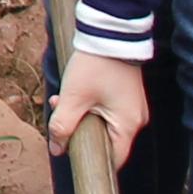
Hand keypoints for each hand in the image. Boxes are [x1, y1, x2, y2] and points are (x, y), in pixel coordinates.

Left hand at [47, 51, 151, 165]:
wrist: (109, 33)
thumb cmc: (94, 66)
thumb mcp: (72, 98)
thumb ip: (62, 127)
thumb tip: (57, 150)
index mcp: (127, 125)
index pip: (113, 160)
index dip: (91, 160)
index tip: (71, 154)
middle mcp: (135, 119)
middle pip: (105, 141)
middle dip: (77, 132)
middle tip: (58, 117)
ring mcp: (132, 108)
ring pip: (102, 125)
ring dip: (79, 117)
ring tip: (59, 102)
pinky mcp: (125, 97)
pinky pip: (106, 112)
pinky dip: (88, 107)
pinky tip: (70, 95)